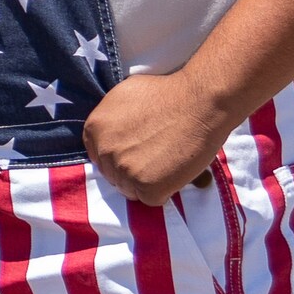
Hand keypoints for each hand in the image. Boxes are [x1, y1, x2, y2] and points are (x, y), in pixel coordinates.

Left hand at [82, 71, 238, 206]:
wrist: (200, 103)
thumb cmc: (167, 94)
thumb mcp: (123, 96)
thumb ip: (111, 119)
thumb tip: (110, 134)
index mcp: (94, 129)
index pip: (99, 155)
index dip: (118, 156)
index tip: (135, 154)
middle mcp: (104, 151)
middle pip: (112, 174)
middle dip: (131, 170)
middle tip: (154, 159)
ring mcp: (124, 171)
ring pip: (129, 189)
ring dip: (146, 182)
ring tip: (166, 164)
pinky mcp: (147, 187)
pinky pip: (151, 199)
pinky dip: (164, 191)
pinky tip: (175, 172)